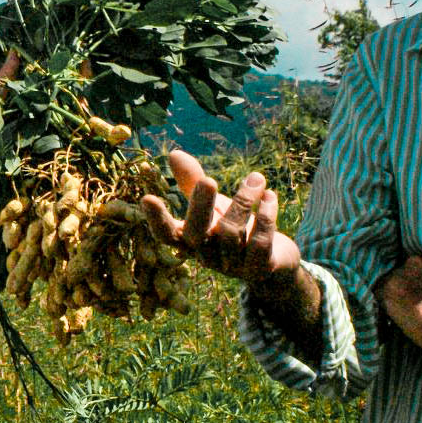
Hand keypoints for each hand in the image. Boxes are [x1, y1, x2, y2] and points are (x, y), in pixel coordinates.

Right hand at [139, 148, 299, 287]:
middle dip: (200, 205)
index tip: (148, 198)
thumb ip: (194, 183)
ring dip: (244, 199)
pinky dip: (265, 215)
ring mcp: (231, 265)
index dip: (156, 219)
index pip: (166, 235)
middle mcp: (206, 255)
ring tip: (257, 178)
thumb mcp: (214, 207)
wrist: (274, 263)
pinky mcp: (258, 268)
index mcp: (191, 240)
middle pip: (194, 234)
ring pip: (230, 232)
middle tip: (209, 180)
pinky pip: (259, 241)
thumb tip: (173, 153)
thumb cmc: (235, 230)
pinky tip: (270, 196)